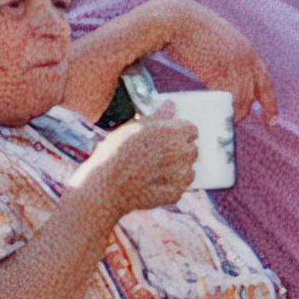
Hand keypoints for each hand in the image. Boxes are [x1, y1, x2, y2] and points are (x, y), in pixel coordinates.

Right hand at [80, 114, 204, 214]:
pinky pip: (180, 186)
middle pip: (191, 149)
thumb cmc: (115, 152)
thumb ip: (158, 117)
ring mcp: (180, 174)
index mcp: (173, 132)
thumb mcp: (133, 127)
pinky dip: (170, 186)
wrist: (106, 186)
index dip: (179, 133)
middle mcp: (182, 152)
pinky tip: (153, 184)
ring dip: (177, 169)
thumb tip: (171, 105)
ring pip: (188, 169)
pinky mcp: (175, 193)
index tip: (168, 138)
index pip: (191, 129)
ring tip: (153, 171)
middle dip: (179, 151)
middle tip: (158, 155)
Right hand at [144, 0, 273, 121]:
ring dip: (233, 113)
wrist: (177, 19)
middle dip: (244, 110)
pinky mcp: (218, 70)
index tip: (271, 121)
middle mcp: (246, 58)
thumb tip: (221, 78)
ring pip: (241, 99)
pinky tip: (216, 113)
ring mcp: (234, 65)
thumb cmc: (189, 30)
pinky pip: (227, 97)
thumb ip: (225, 58)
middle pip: (253, 95)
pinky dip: (223, 108)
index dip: (269, 103)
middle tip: (233, 120)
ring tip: (221, 119)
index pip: (264, 82)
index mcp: (247, 50)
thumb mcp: (217, 41)